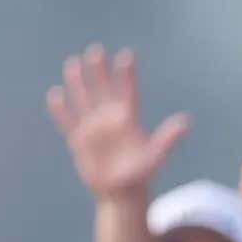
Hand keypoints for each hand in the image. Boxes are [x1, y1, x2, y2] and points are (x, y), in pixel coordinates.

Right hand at [46, 45, 190, 199]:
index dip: (127, 75)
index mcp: (128, 119)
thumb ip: (167, 139)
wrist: (121, 191)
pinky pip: (68, 121)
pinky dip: (61, 110)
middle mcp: (109, 118)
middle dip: (99, 70)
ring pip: (83, 99)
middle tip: (97, 50)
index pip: (127, 91)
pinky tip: (55, 95)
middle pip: (103, 89)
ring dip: (78, 82)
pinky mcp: (78, 140)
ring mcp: (92, 128)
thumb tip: (186, 121)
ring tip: (73, 63)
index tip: (127, 55)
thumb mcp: (155, 156)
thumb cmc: (141, 173)